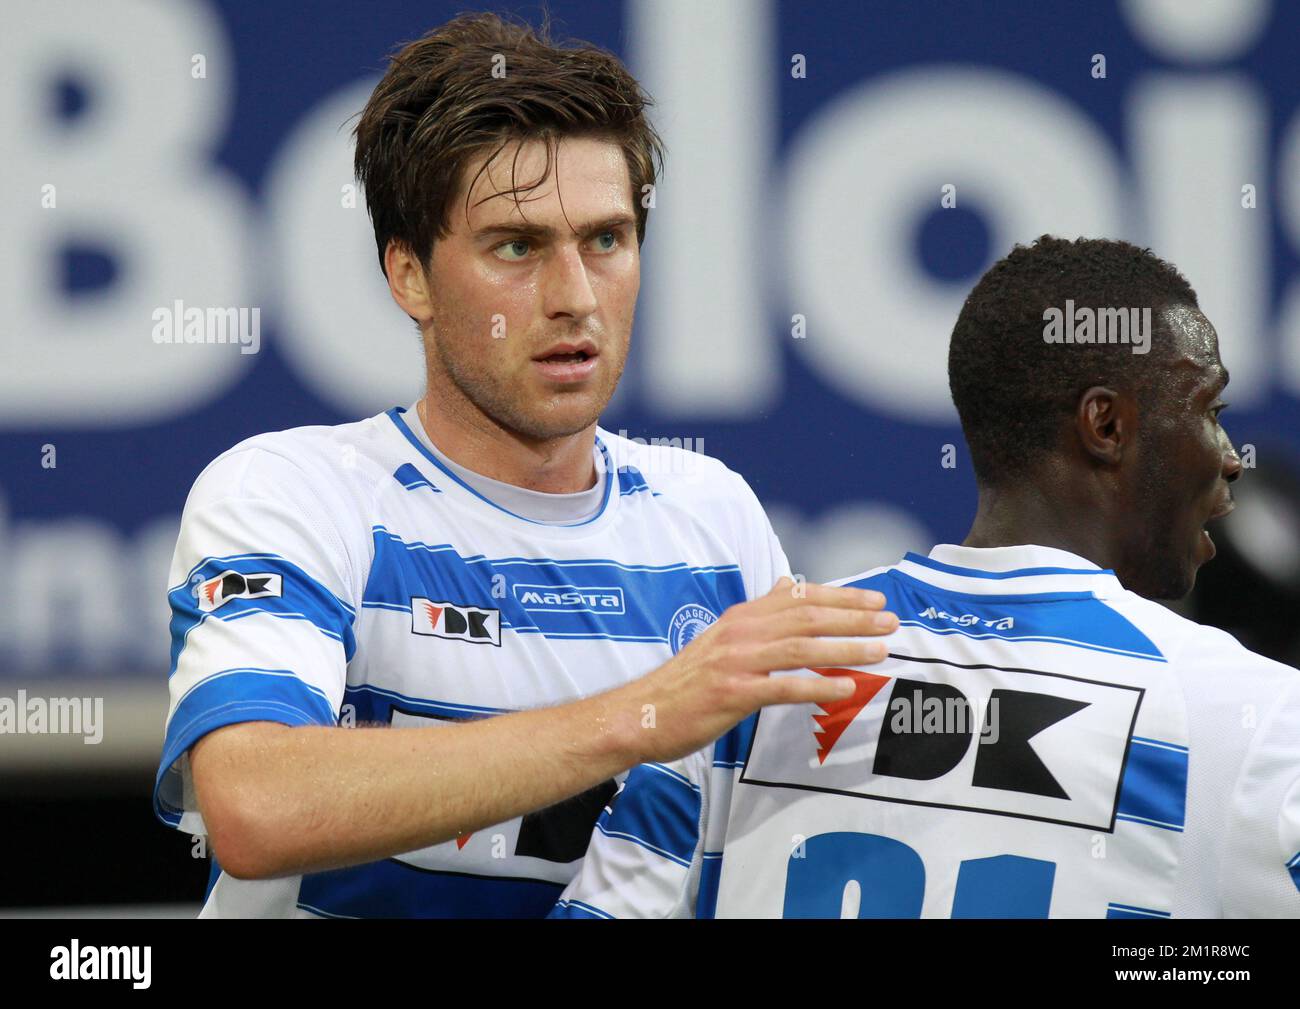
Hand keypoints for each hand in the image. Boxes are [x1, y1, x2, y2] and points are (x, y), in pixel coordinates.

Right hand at [612, 576, 895, 763]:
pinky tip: (845, 687)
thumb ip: (758, 613)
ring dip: (845, 647)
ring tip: (880, 650)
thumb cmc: (686, 682)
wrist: (641, 713)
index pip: (800, 597)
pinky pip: (784, 687)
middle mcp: (741, 633)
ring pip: (802, 647)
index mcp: (741, 618)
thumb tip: (786, 584)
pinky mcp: (733, 693)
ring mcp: (737, 662)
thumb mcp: (721, 638)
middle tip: (890, 621)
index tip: (875, 600)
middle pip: (807, 617)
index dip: (841, 596)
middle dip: (854, 617)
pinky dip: (818, 685)